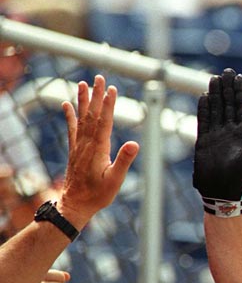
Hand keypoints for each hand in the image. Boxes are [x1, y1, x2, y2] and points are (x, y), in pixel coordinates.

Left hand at [58, 75, 138, 228]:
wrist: (75, 204)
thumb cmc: (98, 195)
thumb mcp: (115, 180)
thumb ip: (124, 161)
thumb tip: (134, 143)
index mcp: (98, 149)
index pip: (103, 121)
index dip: (108, 105)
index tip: (111, 89)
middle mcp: (86, 144)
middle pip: (92, 115)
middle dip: (96, 96)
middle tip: (99, 78)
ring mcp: (78, 146)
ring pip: (81, 118)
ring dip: (82, 100)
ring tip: (82, 84)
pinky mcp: (74, 150)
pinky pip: (71, 128)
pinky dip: (69, 115)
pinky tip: (67, 104)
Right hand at [194, 68, 241, 216]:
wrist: (221, 194)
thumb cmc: (240, 179)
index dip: (241, 92)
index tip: (239, 77)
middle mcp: (231, 132)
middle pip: (229, 105)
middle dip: (228, 88)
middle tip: (226, 71)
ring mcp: (217, 136)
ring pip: (216, 110)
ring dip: (216, 95)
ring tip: (214, 78)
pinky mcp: (204, 141)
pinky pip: (204, 121)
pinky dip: (204, 109)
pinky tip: (204, 96)